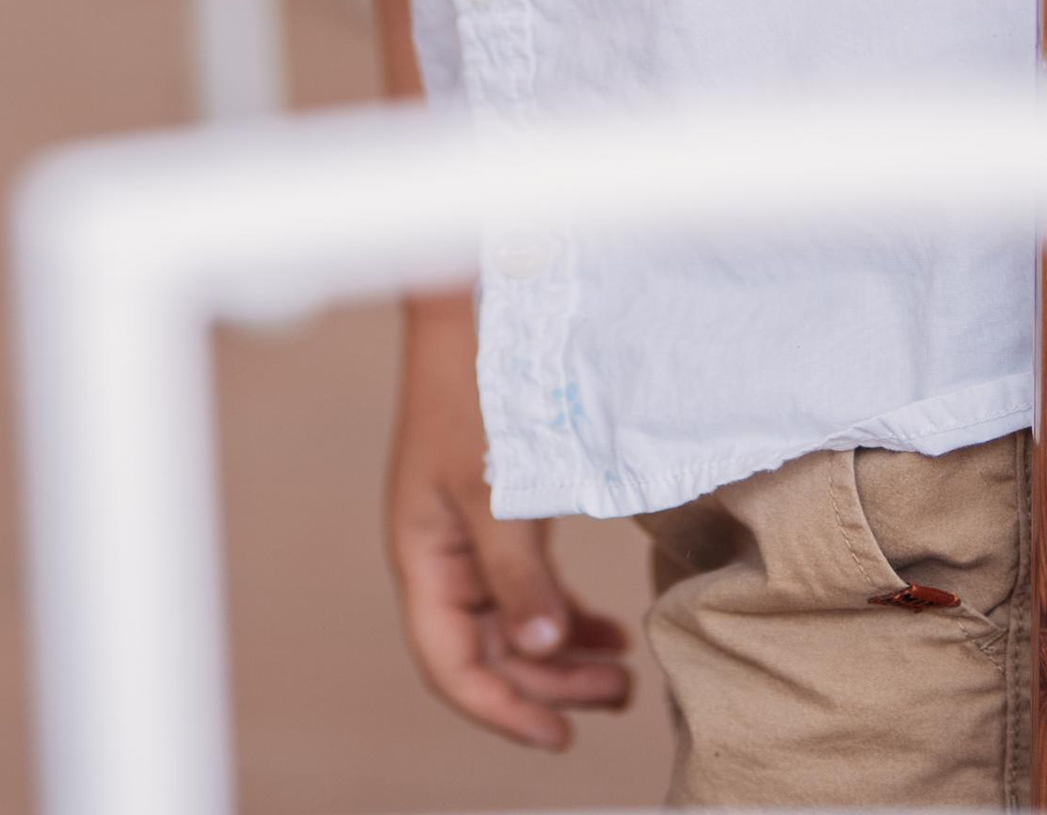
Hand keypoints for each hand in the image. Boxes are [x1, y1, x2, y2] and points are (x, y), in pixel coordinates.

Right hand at [384, 291, 631, 749]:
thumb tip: (542, 645)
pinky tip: (607, 627)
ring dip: (564, 653)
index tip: (560, 735)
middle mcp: (442, 558)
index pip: (452, 666)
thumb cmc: (472, 391)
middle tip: (618, 697)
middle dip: (550, 683)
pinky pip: (529, 588)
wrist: (473, 312)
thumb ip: (517, 572)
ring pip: (514, 624)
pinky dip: (566, 612)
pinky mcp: (499, 515)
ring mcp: (469, 537)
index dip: (502, 709)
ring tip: (622, 674)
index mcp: (423, 558)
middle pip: (490, 652)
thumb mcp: (494, 488)